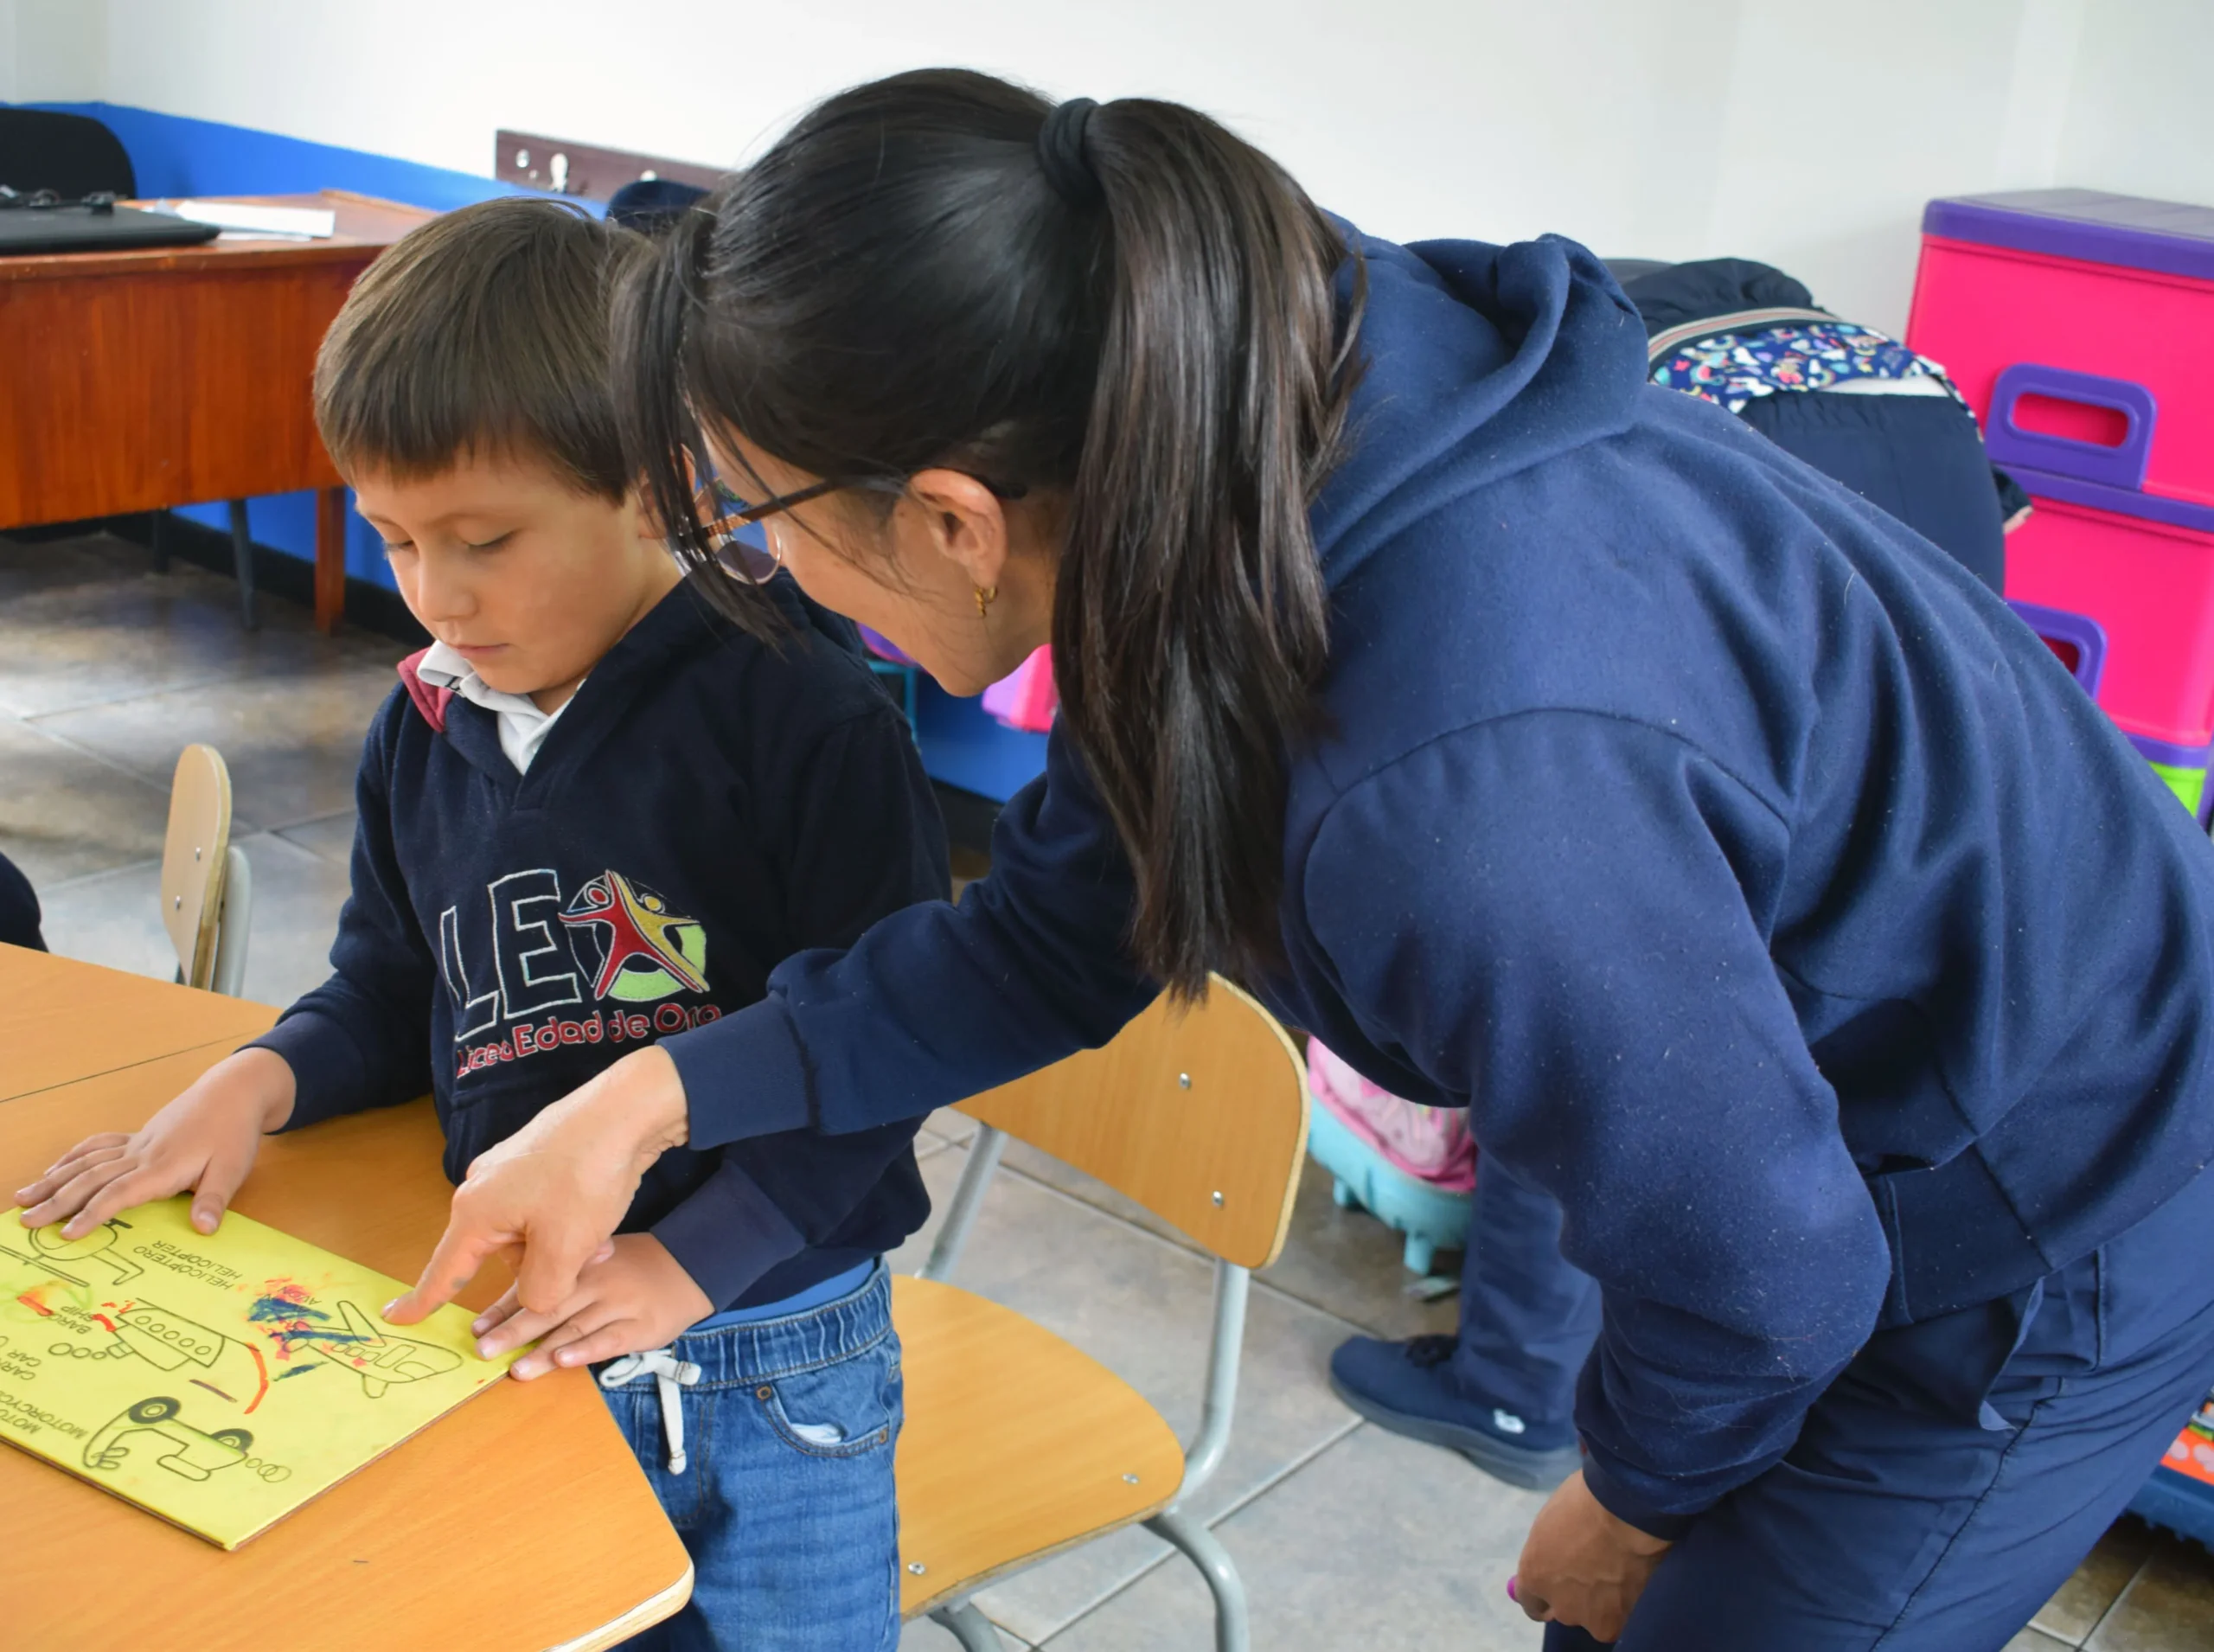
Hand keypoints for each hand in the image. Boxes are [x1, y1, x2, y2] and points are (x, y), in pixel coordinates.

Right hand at [13, 1047, 295, 1237]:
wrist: (233, 1091)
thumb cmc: (234, 1132)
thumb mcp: (233, 1168)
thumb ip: (215, 1199)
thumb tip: (203, 1229)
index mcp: (162, 1167)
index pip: (118, 1193)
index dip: (92, 1214)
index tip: (66, 1234)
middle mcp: (141, 1155)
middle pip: (91, 1179)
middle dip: (56, 1202)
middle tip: (25, 1221)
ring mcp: (136, 1143)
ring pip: (86, 1161)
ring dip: (54, 1179)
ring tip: (23, 1197)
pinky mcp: (137, 1136)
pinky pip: (98, 1145)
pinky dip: (73, 1157)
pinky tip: (55, 1167)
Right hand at [382, 1045, 689, 1326]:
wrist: (625, 1111)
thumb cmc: (586, 1177)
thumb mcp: (564, 1249)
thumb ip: (540, 1291)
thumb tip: (533, 1300)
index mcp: (476, 1212)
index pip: (444, 1271)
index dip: (422, 1301)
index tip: (396, 1319)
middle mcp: (483, 1188)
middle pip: (499, 1256)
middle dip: (541, 1270)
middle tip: (583, 1263)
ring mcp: (510, 1171)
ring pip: (529, 1236)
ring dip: (562, 1248)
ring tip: (599, 1241)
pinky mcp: (538, 1162)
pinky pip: (544, 1212)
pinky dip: (568, 1226)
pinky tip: (599, 1223)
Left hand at [471, 1234, 709, 1379]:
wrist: (684, 1268)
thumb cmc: (625, 1269)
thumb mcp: (591, 1262)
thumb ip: (552, 1283)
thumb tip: (501, 1311)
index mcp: (577, 1264)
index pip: (536, 1287)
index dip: (504, 1309)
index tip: (476, 1329)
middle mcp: (594, 1282)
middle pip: (550, 1308)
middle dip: (514, 1331)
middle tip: (484, 1350)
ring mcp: (618, 1305)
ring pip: (575, 1329)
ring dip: (544, 1351)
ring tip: (516, 1369)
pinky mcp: (639, 1327)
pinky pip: (609, 1340)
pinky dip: (585, 1351)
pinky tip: (564, 1361)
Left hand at [1510, 1470, 1672, 1641]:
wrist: (1627, 1513)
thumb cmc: (1587, 1499)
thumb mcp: (1553, 1519)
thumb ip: (1551, 1548)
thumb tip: (1556, 1555)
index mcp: (1534, 1576)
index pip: (1531, 1601)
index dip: (1547, 1592)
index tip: (1560, 1583)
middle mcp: (1559, 1606)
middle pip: (1566, 1608)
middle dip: (1578, 1595)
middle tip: (1598, 1570)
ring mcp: (1592, 1619)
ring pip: (1597, 1617)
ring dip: (1606, 1603)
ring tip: (1623, 1572)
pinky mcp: (1622, 1624)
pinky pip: (1622, 1618)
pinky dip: (1629, 1604)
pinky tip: (1638, 1581)